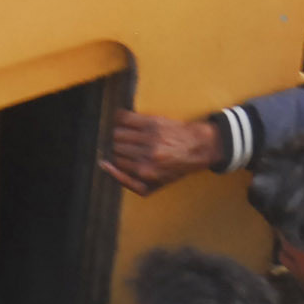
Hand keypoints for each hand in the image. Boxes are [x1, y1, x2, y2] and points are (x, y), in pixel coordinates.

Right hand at [100, 110, 223, 195]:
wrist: (198, 148)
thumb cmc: (174, 168)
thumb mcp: (153, 186)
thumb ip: (128, 182)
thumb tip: (105, 166)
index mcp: (145, 172)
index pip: (115, 163)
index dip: (115, 160)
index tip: (119, 156)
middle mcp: (146, 155)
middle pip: (115, 147)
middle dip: (117, 147)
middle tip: (125, 146)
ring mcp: (149, 138)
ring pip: (117, 133)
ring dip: (118, 133)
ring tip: (126, 135)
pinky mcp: (152, 122)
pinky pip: (124, 117)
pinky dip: (120, 118)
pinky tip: (124, 121)